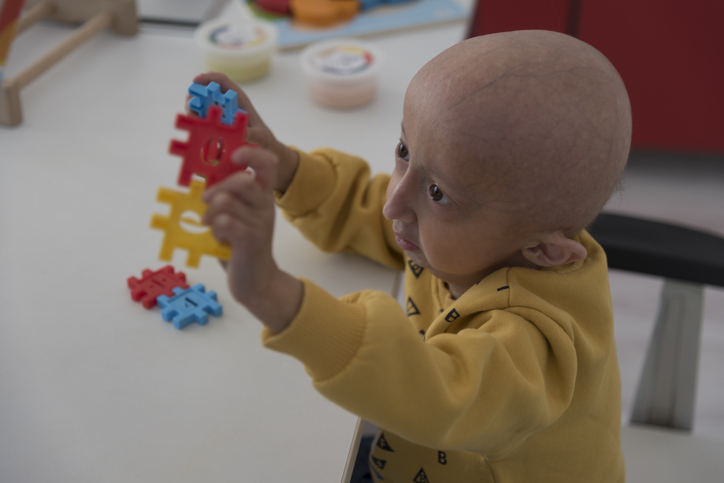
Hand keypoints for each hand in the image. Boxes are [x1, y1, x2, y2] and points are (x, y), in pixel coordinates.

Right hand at [191, 72, 298, 192]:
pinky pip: (202, 120)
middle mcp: (226, 104)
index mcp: (238, 99)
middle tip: (189, 101)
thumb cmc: (263, 139)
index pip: (221, 81)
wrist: (263, 150)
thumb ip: (249, 133)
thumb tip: (237, 131)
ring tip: (191, 115)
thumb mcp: (258, 136)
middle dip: (195, 93)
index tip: (195, 80)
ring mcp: (219, 115)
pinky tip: (194, 127)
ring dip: (193, 108)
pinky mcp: (214, 126)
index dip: (207, 78)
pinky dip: (196, 121)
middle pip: (206, 92)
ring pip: (201, 106)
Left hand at [202, 146, 302, 332]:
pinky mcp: (251, 242)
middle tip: (206, 200)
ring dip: (211, 211)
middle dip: (218, 187)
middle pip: (243, 180)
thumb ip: (227, 196)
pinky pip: (226, 223)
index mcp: (263, 195)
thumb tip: (203, 176)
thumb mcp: (237, 215)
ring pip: (227, 201)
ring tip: (208, 223)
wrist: (257, 281)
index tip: (234, 157)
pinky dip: (215, 228)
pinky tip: (216, 237)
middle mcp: (265, 206)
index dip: (251, 154)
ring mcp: (260, 224)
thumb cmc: (241, 245)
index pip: (268, 163)